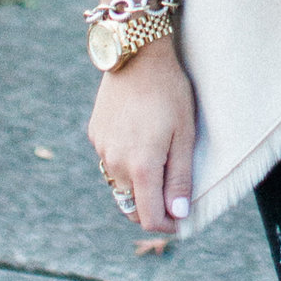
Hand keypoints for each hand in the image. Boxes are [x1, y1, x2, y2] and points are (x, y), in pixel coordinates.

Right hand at [86, 33, 196, 250]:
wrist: (137, 54)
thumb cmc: (169, 93)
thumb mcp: (184, 135)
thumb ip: (180, 178)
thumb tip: (179, 214)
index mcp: (140, 166)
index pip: (148, 217)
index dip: (166, 225)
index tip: (181, 219)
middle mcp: (115, 162)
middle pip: (130, 206)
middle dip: (151, 210)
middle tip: (172, 198)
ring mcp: (101, 148)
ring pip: (118, 185)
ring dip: (137, 187)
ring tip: (159, 166)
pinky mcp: (95, 134)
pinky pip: (110, 162)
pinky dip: (124, 164)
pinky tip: (140, 142)